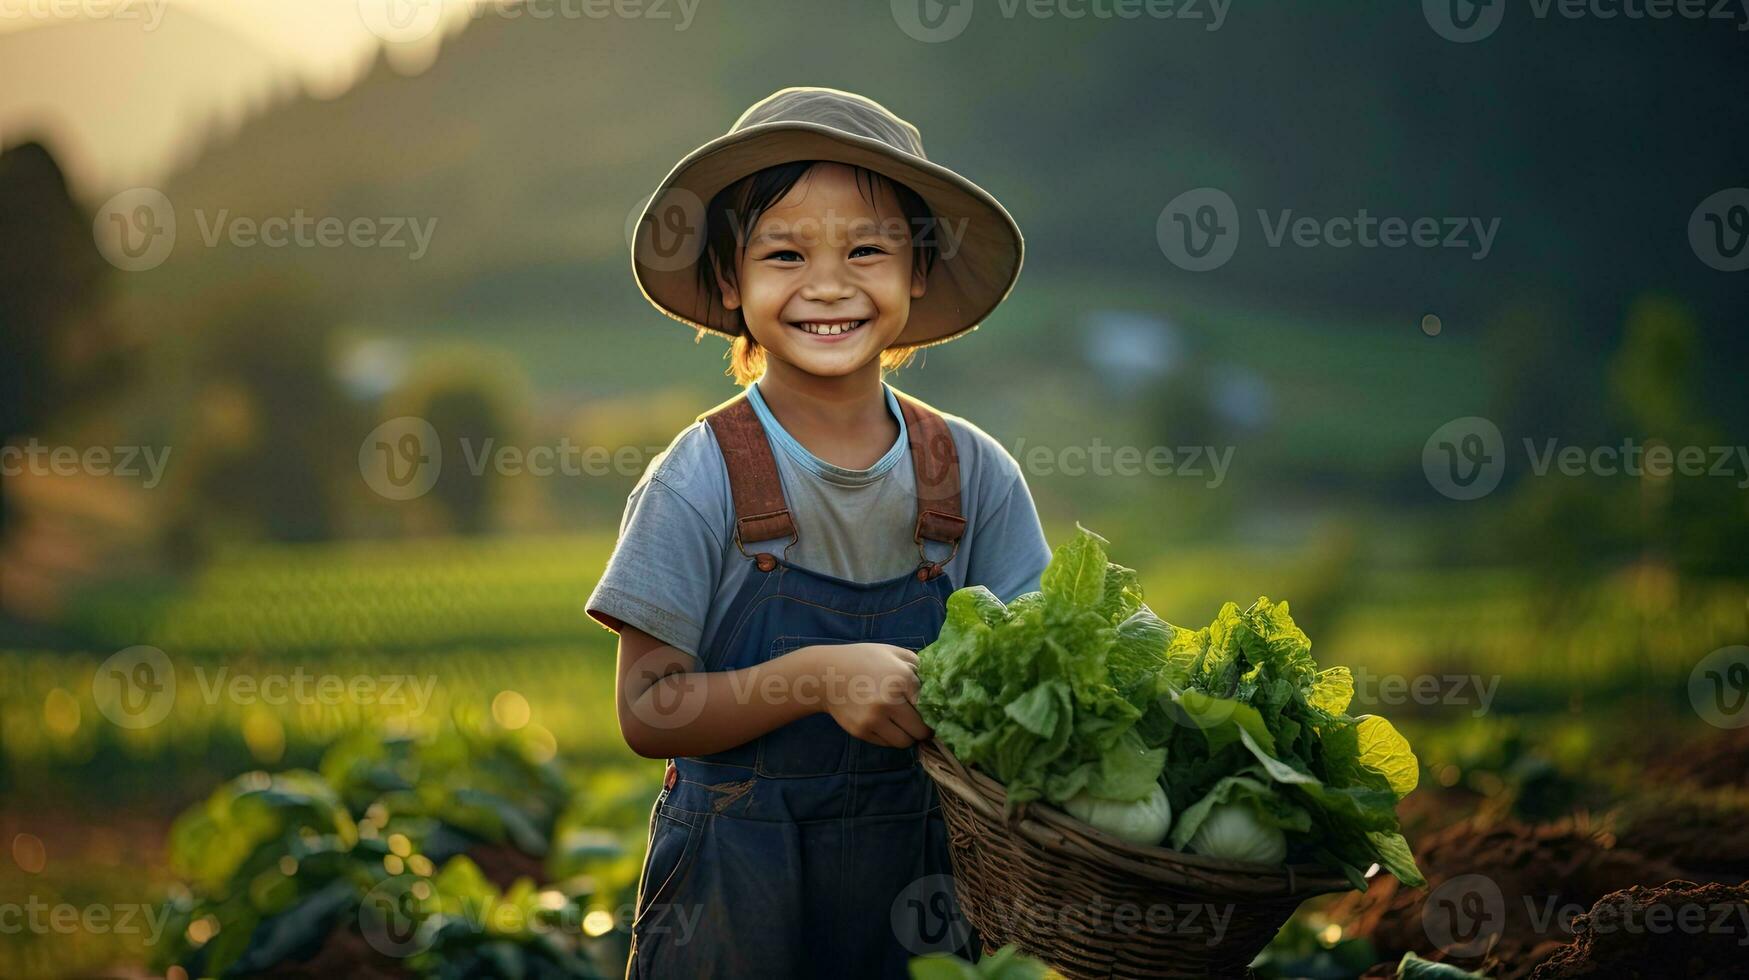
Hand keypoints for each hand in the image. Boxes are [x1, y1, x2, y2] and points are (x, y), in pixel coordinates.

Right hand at [812, 642, 933, 748]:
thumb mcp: (892, 652)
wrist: (826, 675)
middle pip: (921, 729)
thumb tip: (939, 685)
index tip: (932, 710)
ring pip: (905, 741)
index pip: (931, 704)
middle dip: (924, 728)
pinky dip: (890, 737)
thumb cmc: (862, 660)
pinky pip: (887, 743)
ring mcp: (875, 719)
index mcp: (902, 678)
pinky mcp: (862, 731)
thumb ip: (918, 664)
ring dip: (908, 736)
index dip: (932, 708)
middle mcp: (890, 701)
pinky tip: (885, 724)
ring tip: (903, 726)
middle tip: (921, 725)